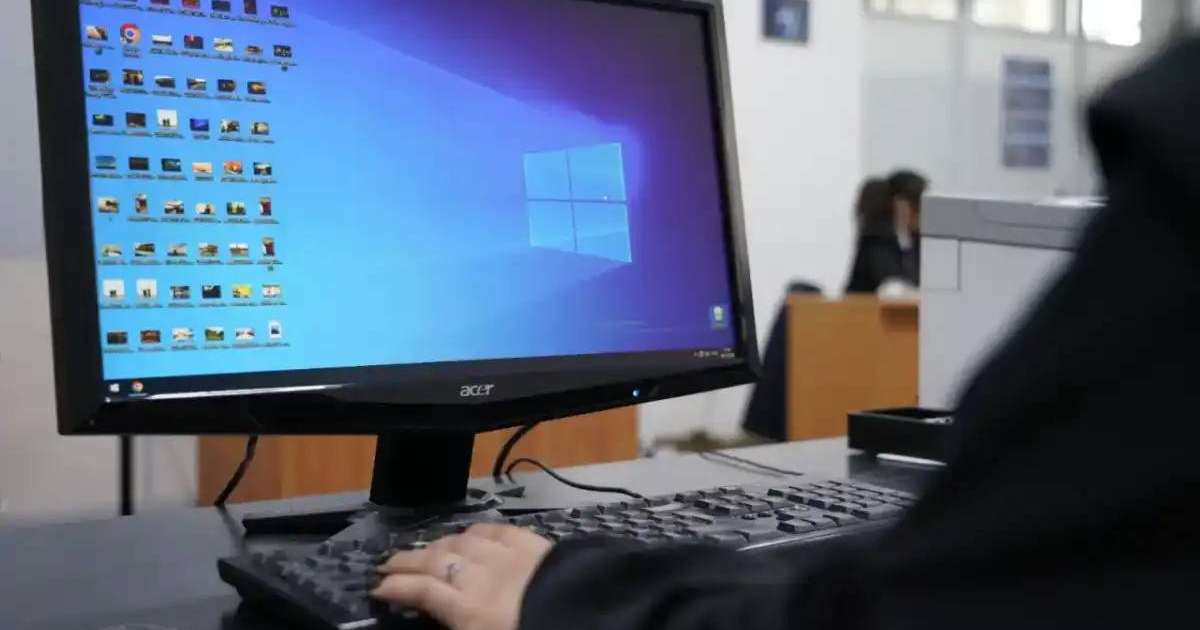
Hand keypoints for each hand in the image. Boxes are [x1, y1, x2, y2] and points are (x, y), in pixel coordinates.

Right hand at [373, 523, 553, 629]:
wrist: (596, 622)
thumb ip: (460, 626)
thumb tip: (443, 619)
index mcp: (469, 612)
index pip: (420, 593)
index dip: (395, 588)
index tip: (377, 589)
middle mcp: (482, 578)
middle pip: (435, 561)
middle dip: (407, 561)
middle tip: (387, 564)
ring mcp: (509, 557)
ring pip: (462, 542)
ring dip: (438, 545)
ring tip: (424, 550)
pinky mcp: (536, 546)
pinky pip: (498, 531)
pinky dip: (478, 532)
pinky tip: (470, 534)